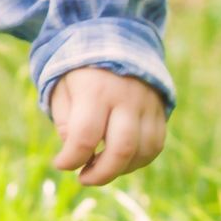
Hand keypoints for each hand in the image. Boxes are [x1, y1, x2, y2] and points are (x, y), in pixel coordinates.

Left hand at [47, 67, 165, 188]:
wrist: (114, 41)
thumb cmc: (79, 72)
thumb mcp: (61, 88)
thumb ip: (65, 119)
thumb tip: (75, 150)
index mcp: (95, 90)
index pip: (86, 136)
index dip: (72, 158)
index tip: (60, 164)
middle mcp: (126, 98)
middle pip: (122, 148)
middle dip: (102, 173)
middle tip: (83, 179)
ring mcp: (148, 104)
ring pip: (144, 151)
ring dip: (121, 169)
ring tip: (99, 169)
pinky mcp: (160, 110)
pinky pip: (156, 145)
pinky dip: (139, 161)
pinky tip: (120, 162)